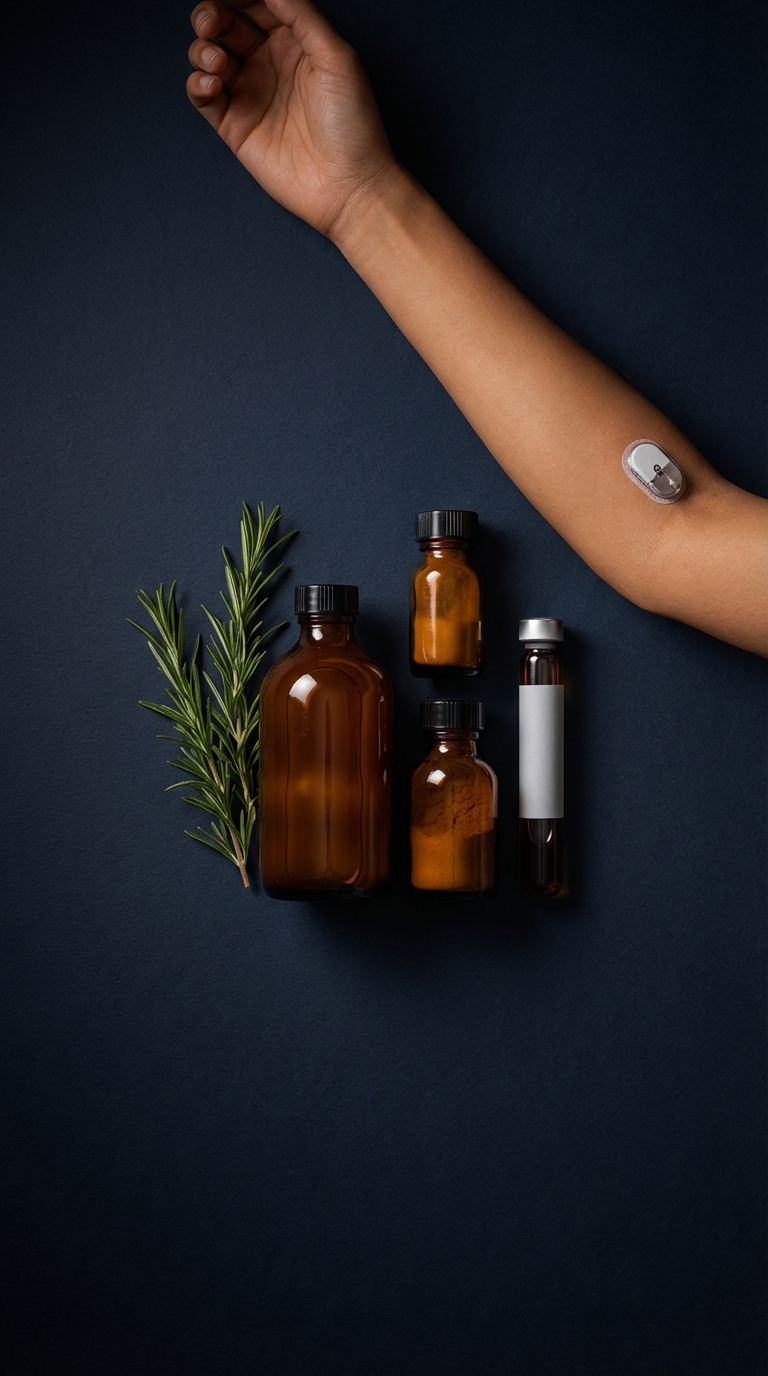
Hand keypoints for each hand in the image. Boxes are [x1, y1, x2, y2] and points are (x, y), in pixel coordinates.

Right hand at [187, 0, 398, 238]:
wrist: (347, 186)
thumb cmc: (352, 124)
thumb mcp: (336, 56)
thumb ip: (301, 14)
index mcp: (296, 43)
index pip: (258, 4)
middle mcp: (270, 65)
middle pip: (227, 25)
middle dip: (212, 16)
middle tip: (211, 23)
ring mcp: (251, 95)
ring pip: (209, 56)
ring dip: (203, 49)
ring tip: (218, 62)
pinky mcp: (235, 127)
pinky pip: (203, 96)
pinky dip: (198, 82)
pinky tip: (211, 82)